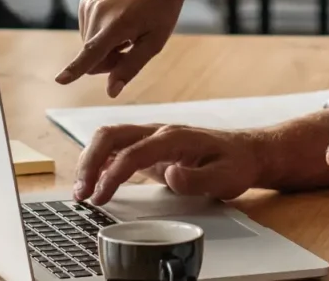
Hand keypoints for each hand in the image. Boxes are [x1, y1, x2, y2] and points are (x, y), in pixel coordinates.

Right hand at [56, 0, 193, 95]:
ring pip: (87, 45)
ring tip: (127, 32)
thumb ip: (130, 67)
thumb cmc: (162, 9)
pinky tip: (118, 21)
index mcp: (117, 25)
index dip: (75, 69)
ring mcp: (89, 4)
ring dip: (105, 46)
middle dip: (109, 60)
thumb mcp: (154, 42)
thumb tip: (111, 91)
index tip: (59, 80)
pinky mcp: (86, 1)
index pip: (92, 52)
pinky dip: (100, 32)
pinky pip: (87, 30)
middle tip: (131, 46)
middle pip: (92, 57)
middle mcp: (98, 13)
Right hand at [75, 124, 257, 205]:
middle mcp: (159, 132)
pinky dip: (100, 162)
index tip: (100, 197)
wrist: (247, 152)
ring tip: (83, 191)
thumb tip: (171, 175)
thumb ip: (197, 179)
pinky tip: (94, 180)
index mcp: (174, 137)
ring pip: (110, 138)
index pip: (133, 152)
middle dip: (89, 161)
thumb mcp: (225, 177)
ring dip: (90, 161)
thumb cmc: (236, 164)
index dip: (112, 175)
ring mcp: (153, 137)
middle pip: (112, 135)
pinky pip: (117, 148)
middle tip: (81, 193)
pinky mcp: (151, 147)